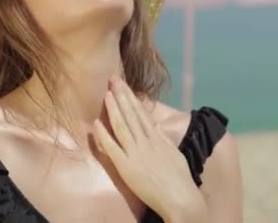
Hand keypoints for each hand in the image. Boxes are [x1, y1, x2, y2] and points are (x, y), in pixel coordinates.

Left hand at [94, 77, 208, 220]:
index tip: (124, 85)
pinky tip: (96, 123)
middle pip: (131, 114)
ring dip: (114, 108)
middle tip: (113, 79)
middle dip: (122, 95)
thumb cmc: (180, 179)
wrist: (180, 198)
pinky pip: (112, 147)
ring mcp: (136, 153)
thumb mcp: (173, 153)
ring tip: (107, 93)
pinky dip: (104, 135)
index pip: (141, 113)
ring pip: (122, 125)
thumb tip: (154, 127)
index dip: (131, 98)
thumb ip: (162, 140)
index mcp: (157, 138)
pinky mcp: (127, 166)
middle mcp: (146, 141)